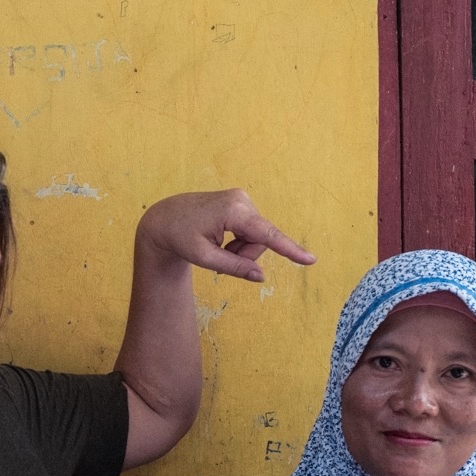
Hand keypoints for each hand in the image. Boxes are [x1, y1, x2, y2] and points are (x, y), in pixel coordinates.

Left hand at [136, 189, 315, 283]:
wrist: (164, 218)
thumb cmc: (180, 237)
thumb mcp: (204, 258)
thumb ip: (234, 267)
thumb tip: (260, 277)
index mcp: (233, 211)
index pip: (267, 235)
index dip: (290, 250)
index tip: (311, 259)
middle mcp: (241, 200)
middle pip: (261, 241)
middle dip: (245, 256)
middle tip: (220, 261)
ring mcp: (241, 199)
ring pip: (257, 237)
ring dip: (240, 249)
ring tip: (217, 249)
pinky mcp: (240, 202)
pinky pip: (250, 230)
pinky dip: (238, 241)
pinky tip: (220, 240)